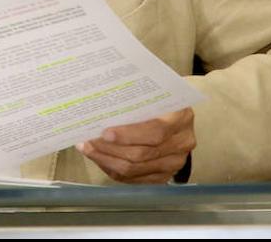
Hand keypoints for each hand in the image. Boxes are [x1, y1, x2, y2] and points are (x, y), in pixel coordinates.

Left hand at [76, 107, 194, 183]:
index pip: (156, 131)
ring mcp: (174, 162)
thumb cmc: (160, 99)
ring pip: (135, 169)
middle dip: (110, 149)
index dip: (129, 134)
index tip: (105, 132)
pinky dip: (114, 169)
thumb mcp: (153, 92)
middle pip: (142, 154)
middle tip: (88, 141)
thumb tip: (101, 105)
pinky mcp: (164, 176)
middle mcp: (182, 143)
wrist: (177, 114)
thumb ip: (134, 97)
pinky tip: (101, 159)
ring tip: (89, 150)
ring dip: (107, 160)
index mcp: (181, 117)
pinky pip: (134, 179)